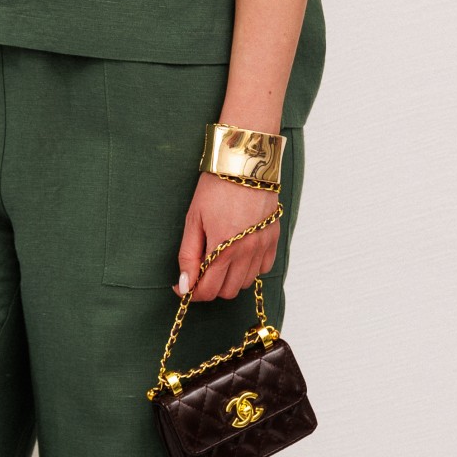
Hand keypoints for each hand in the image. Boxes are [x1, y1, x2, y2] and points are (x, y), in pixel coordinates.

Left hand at [175, 173, 280, 301]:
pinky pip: (263, 269)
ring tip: (218, 259)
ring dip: (229, 279)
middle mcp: (246, 252)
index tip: (183, 286)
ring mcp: (263, 246)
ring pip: (245, 283)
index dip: (192, 293)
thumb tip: (184, 285)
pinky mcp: (273, 239)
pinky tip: (238, 254)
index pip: (208, 290)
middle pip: (227, 292)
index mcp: (223, 248)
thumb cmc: (215, 188)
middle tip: (199, 272)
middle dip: (210, 287)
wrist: (244, 163)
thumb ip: (188, 256)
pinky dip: (249, 269)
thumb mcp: (193, 220)